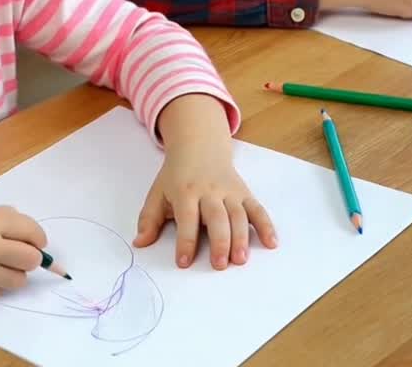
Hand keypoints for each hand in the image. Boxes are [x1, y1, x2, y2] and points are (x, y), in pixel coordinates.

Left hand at [134, 95, 277, 269]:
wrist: (199, 147)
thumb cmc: (177, 176)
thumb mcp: (157, 193)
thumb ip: (148, 219)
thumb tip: (139, 243)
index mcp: (185, 192)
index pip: (187, 218)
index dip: (185, 241)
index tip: (184, 262)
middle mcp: (209, 191)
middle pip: (217, 217)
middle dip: (219, 241)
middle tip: (219, 264)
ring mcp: (229, 191)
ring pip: (238, 215)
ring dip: (241, 237)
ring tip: (240, 259)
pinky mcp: (244, 193)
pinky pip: (257, 209)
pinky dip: (266, 225)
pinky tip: (271, 243)